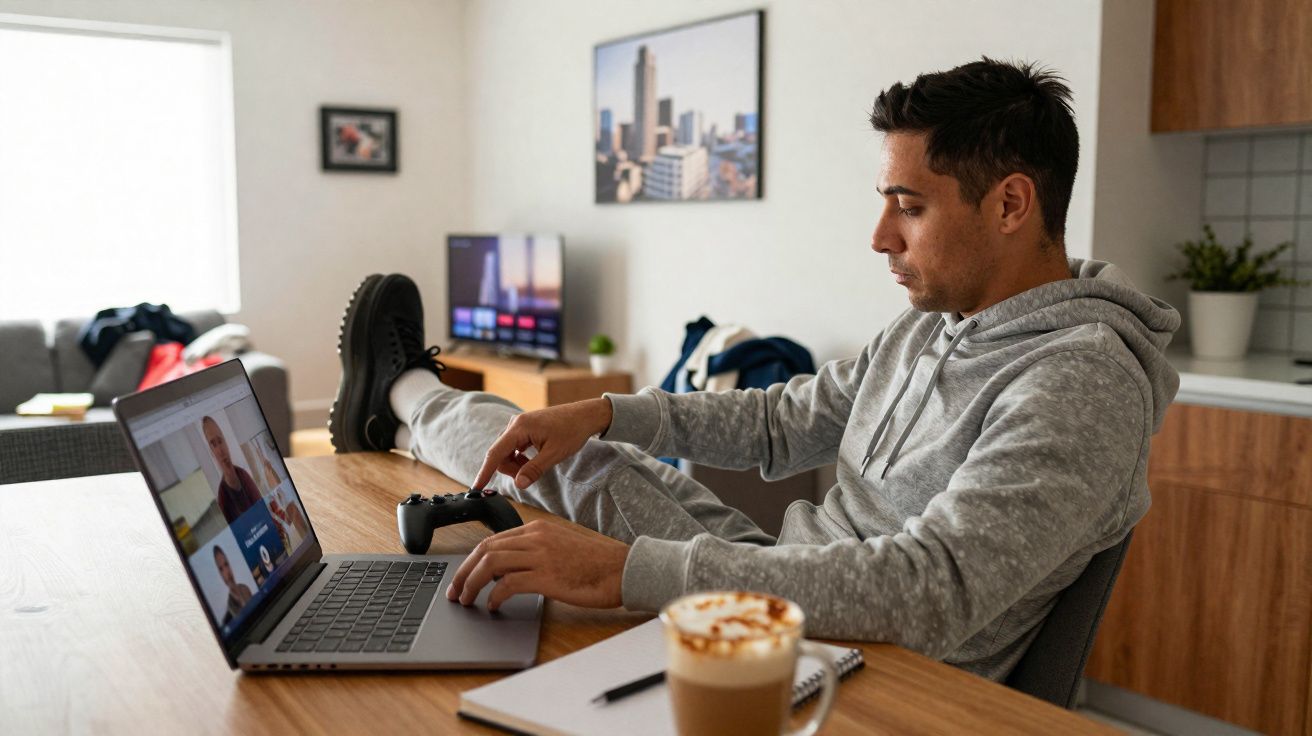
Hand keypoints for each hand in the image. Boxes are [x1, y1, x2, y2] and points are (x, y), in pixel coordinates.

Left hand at [445, 520, 628, 610]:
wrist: (623, 569)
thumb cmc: (597, 563)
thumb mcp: (562, 547)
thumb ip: (535, 552)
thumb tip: (510, 571)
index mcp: (538, 529)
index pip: (493, 540)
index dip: (472, 560)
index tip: (463, 576)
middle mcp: (536, 538)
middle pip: (485, 550)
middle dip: (464, 572)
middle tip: (455, 591)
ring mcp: (541, 555)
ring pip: (491, 564)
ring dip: (472, 584)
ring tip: (467, 600)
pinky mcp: (548, 576)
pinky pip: (509, 584)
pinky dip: (495, 596)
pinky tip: (493, 606)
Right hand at [473, 398, 612, 490]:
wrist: (585, 416)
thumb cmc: (572, 431)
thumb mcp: (554, 454)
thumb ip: (534, 469)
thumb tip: (518, 484)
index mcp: (519, 428)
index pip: (495, 453)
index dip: (485, 472)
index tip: (476, 487)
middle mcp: (515, 424)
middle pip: (500, 454)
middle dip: (510, 469)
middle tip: (528, 476)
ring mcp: (519, 425)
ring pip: (506, 451)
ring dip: (515, 464)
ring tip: (534, 467)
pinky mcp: (525, 427)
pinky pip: (513, 446)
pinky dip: (519, 457)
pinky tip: (532, 460)